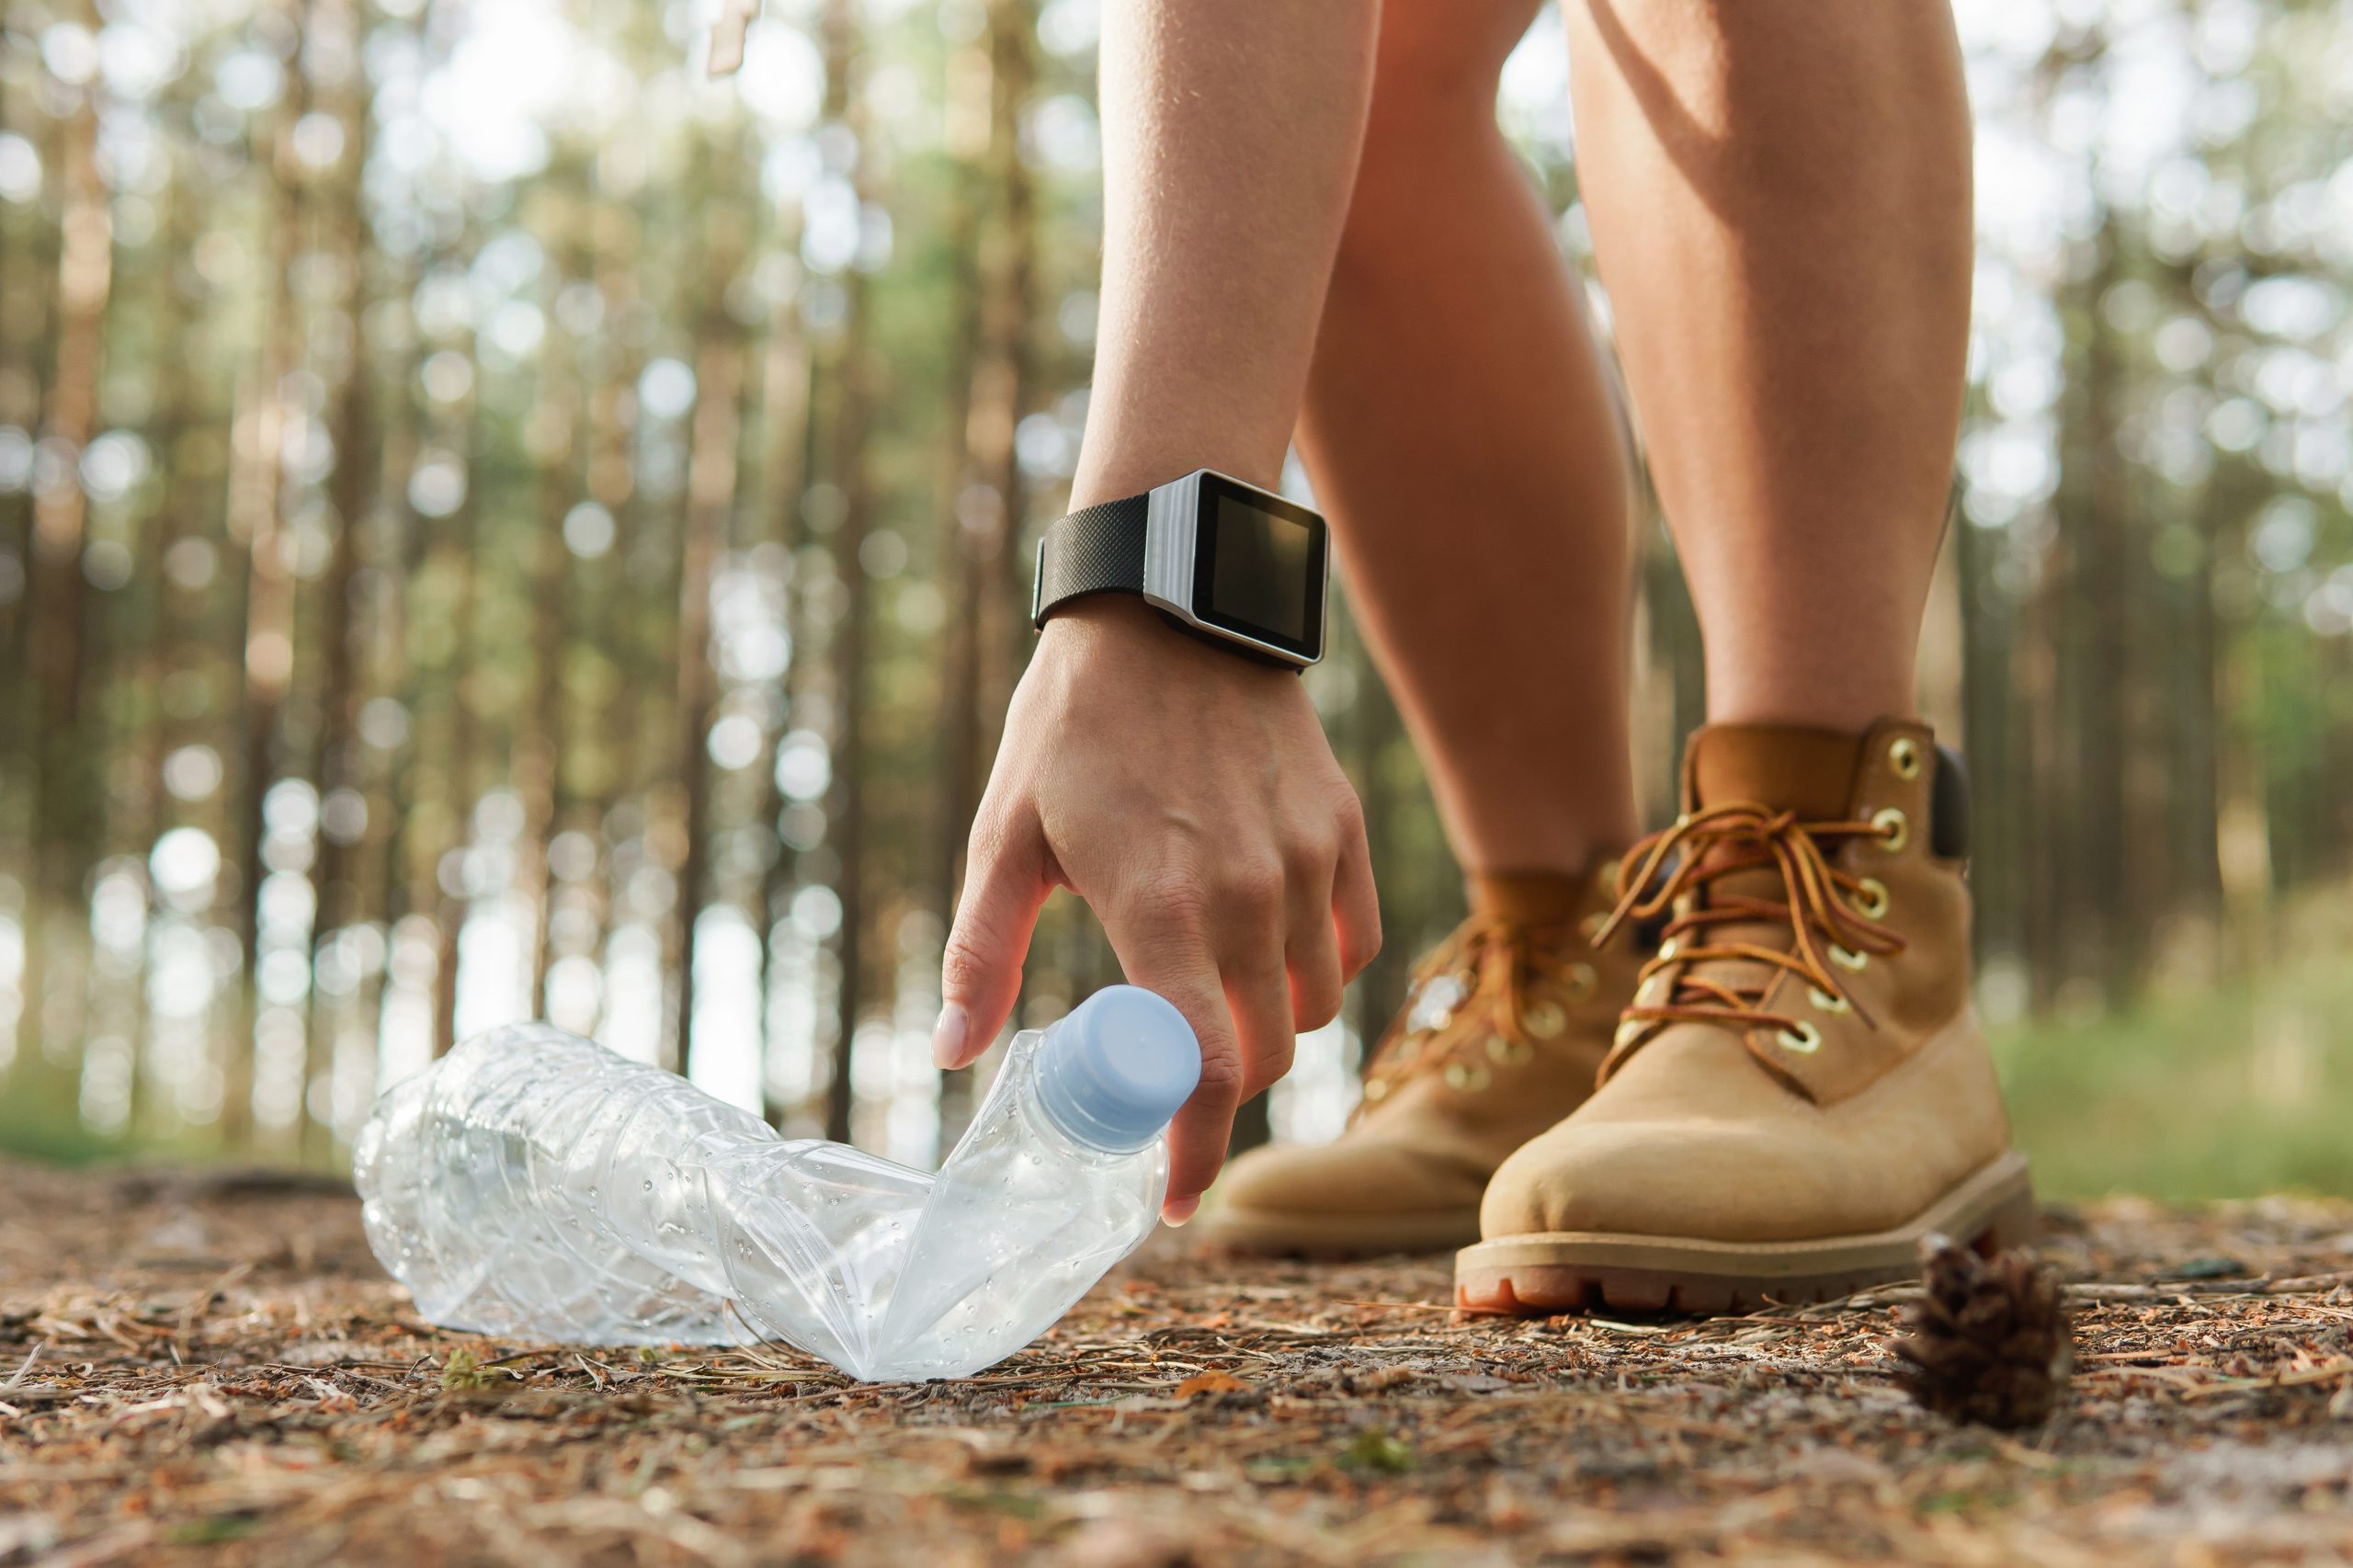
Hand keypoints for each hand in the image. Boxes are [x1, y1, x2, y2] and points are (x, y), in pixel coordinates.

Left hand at [932, 596, 1380, 1221]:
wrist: (1169, 608)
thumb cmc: (1071, 724)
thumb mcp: (1004, 836)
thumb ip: (980, 953)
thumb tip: (953, 1054)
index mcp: (1160, 908)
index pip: (1203, 1071)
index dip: (1191, 1153)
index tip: (1170, 1199)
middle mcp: (1248, 897)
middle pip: (1265, 1055)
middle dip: (1217, 1095)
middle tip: (1166, 1091)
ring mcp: (1305, 865)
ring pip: (1314, 1008)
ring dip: (1267, 1033)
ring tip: (1210, 1013)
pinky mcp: (1338, 833)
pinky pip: (1351, 945)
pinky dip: (1316, 973)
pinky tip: (1264, 956)